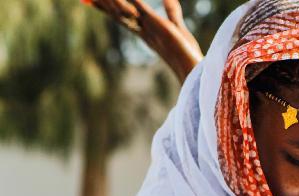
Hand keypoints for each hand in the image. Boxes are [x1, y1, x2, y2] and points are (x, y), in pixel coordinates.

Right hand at [85, 0, 202, 82]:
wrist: (192, 67)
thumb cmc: (186, 52)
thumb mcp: (176, 27)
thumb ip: (172, 11)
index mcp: (144, 30)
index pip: (120, 16)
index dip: (103, 7)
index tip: (88, 0)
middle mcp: (142, 29)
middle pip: (116, 12)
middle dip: (99, 1)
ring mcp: (148, 27)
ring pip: (123, 10)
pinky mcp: (158, 24)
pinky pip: (141, 7)